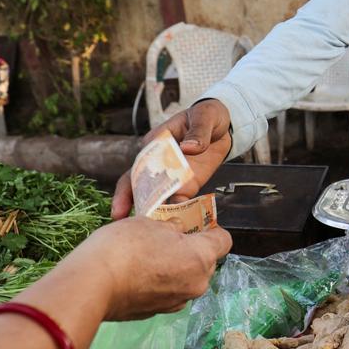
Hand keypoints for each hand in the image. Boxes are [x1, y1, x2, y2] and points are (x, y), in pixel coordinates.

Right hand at [66, 217, 232, 320]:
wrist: (92, 284)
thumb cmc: (124, 247)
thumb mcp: (150, 223)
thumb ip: (172, 227)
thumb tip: (178, 230)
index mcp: (201, 258)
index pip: (223, 240)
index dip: (211, 229)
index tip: (194, 223)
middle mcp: (197, 283)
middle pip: (206, 262)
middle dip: (192, 249)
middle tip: (167, 237)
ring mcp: (177, 301)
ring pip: (187, 279)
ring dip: (176, 267)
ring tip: (149, 255)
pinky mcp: (157, 313)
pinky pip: (168, 292)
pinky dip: (160, 283)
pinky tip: (138, 273)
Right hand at [112, 100, 233, 219]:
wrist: (225, 124)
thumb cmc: (208, 115)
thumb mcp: (204, 118)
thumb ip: (197, 133)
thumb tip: (187, 148)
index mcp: (155, 144)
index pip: (137, 167)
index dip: (128, 185)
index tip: (123, 201)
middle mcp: (159, 163)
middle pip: (139, 186)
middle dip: (129, 204)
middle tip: (123, 223)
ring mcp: (173, 176)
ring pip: (157, 198)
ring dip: (151, 214)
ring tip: (146, 233)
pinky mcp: (188, 184)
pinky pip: (179, 201)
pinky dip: (176, 214)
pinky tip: (174, 230)